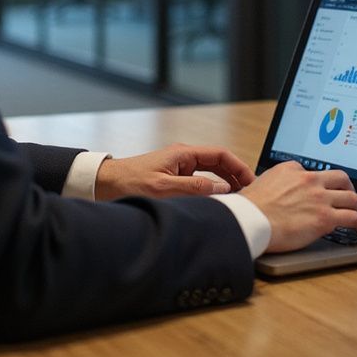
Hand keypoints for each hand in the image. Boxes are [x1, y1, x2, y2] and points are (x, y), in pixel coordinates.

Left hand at [95, 143, 256, 200]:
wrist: (105, 185)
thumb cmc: (130, 183)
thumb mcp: (165, 188)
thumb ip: (195, 188)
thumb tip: (223, 188)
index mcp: (183, 154)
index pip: (220, 154)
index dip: (238, 167)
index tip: (252, 181)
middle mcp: (183, 158)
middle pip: (218, 163)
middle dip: (235, 176)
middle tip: (250, 193)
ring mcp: (178, 168)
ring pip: (209, 173)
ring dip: (224, 183)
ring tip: (237, 199)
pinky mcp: (173, 179)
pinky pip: (199, 181)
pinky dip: (211, 190)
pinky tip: (215, 202)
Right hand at [241, 161, 356, 252]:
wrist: (250, 219)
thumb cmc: (250, 207)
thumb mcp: (263, 183)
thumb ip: (276, 184)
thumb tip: (277, 192)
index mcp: (293, 169)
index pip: (316, 173)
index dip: (323, 184)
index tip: (325, 192)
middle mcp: (309, 180)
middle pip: (341, 179)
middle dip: (348, 188)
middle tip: (349, 197)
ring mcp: (319, 198)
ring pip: (351, 197)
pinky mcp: (325, 218)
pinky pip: (353, 218)